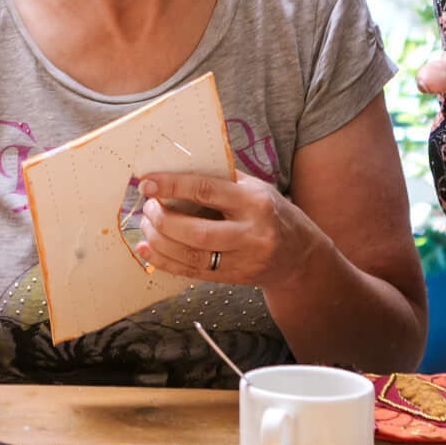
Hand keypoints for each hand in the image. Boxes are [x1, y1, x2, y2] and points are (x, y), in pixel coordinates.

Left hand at [132, 171, 318, 285]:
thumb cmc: (270, 211)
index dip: (173, 186)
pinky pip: (193, 273)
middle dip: (163, 220)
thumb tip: (175, 166)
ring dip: (160, 241)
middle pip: (197, 232)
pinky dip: (166, 262)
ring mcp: (244, 260)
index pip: (206, 191)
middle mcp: (251, 233)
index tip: (147, 182)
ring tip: (145, 226)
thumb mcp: (255, 187)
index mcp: (255, 202)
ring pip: (192, 256)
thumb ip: (221, 178)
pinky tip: (147, 250)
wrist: (299, 254)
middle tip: (148, 207)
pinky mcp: (234, 278)